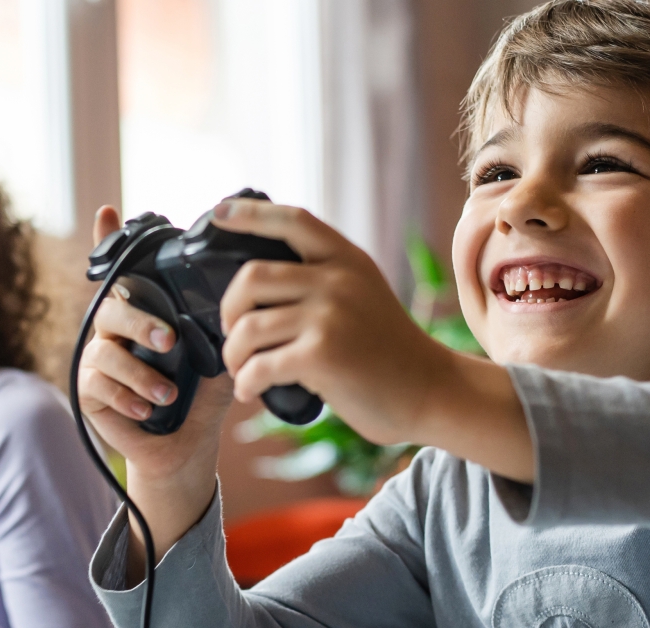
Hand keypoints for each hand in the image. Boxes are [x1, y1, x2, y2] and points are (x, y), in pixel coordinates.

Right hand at [74, 205, 231, 554]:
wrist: (187, 449)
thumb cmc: (201, 397)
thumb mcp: (217, 358)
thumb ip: (216, 329)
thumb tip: (235, 302)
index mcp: (144, 313)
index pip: (123, 270)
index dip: (109, 238)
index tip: (108, 209)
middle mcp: (116, 330)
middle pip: (111, 307)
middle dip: (139, 322)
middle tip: (169, 341)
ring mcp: (98, 359)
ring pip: (104, 351)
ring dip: (139, 373)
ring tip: (168, 394)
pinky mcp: (89, 393)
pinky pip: (98, 384)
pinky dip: (128, 396)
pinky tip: (148, 409)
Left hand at [210, 199, 532, 477]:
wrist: (431, 392)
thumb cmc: (389, 353)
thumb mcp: (365, 294)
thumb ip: (325, 280)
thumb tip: (261, 283)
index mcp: (347, 259)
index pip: (292, 220)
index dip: (250, 214)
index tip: (219, 214)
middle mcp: (337, 280)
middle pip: (252, 277)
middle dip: (229, 310)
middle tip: (233, 335)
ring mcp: (329, 315)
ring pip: (248, 327)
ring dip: (233, 355)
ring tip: (241, 371)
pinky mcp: (322, 354)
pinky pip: (260, 365)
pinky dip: (246, 382)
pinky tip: (250, 392)